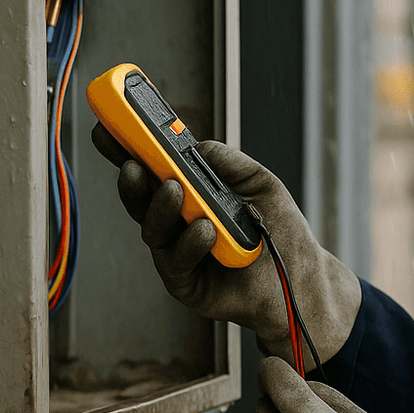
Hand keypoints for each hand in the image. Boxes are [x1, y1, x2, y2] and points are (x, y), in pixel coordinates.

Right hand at [91, 124, 360, 366]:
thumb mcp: (260, 183)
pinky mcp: (185, 283)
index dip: (129, 150)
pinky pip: (176, 261)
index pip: (153, 171)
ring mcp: (179, 253)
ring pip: (154, 230)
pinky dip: (189, 242)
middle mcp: (178, 223)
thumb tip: (196, 147)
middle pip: (142, 200)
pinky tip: (205, 229)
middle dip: (132, 179)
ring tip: (174, 190)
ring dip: (161, 208)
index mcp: (191, 196)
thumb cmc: (281, 232)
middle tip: (133, 163)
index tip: (110, 129)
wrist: (303, 278)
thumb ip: (228, 162)